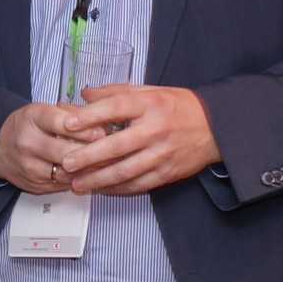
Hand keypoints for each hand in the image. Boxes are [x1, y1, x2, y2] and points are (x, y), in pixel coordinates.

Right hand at [0, 101, 99, 193]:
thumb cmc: (27, 126)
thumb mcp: (43, 111)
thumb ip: (71, 114)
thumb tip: (102, 121)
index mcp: (32, 118)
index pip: (59, 123)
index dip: (82, 129)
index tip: (102, 132)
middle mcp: (28, 143)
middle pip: (65, 152)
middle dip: (91, 153)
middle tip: (112, 152)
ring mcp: (30, 167)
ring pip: (67, 173)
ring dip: (90, 171)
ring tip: (109, 166)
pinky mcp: (34, 185)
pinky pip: (63, 185)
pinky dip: (80, 180)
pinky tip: (94, 176)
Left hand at [60, 86, 219, 195]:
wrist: (216, 127)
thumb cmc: (178, 106)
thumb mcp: (150, 91)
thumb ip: (116, 92)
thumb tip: (85, 94)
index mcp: (150, 104)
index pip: (115, 108)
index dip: (89, 116)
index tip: (67, 124)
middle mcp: (155, 129)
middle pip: (116, 145)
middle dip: (88, 157)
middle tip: (65, 163)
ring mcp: (162, 154)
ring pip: (125, 171)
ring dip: (98, 180)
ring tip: (77, 184)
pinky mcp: (167, 173)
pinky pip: (138, 185)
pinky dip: (117, 189)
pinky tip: (101, 190)